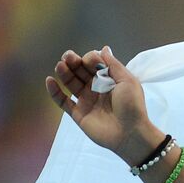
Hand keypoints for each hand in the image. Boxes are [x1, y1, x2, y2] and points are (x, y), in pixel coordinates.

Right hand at [45, 46, 159, 163]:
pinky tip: (50, 80)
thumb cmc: (133, 106)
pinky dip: (54, 92)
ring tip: (60, 65)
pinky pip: (63, 101)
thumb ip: (114, 65)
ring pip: (70, 83)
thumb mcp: (128, 81)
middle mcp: (96, 89)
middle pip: (80, 71)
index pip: (94, 64)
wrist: (131, 134)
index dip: (90, 59)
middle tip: (68, 56)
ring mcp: (87, 101)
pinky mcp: (79, 114)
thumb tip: (104, 48)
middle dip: (74, 62)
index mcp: (109, 80)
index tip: (91, 60)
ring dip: (64, 73)